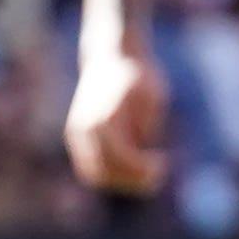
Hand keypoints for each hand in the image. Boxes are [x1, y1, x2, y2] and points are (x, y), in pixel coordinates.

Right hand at [63, 43, 171, 198]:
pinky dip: (109, 173)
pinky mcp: (76, 136)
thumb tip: (145, 160)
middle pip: (106, 171)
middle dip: (132, 180)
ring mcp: (77, 132)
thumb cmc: (137, 77)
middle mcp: (86, 127)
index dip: (143, 170)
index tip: (163, 165)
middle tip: (157, 175)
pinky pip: (90, 166)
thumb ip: (145, 131)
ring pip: (94, 173)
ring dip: (120, 180)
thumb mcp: (152, 100)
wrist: (109, 57)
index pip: (122, 158)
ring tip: (146, 174)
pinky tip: (131, 166)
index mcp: (106, 117)